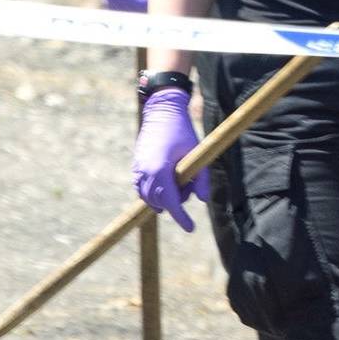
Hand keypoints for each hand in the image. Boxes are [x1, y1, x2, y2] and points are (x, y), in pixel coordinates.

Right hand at [131, 88, 207, 232]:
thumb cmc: (182, 131)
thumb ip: (201, 179)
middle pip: (159, 202)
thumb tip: (203, 200)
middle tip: (189, 184)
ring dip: (164, 197)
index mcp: (160, 170)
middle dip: (175, 201)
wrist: (162, 111)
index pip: (170, 202)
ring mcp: (138, 169)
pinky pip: (141, 188)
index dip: (181, 217)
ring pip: (148, 197)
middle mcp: (145, 172)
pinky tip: (167, 180)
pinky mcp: (135, 166)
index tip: (191, 228)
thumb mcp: (197, 154)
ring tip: (179, 179)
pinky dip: (153, 191)